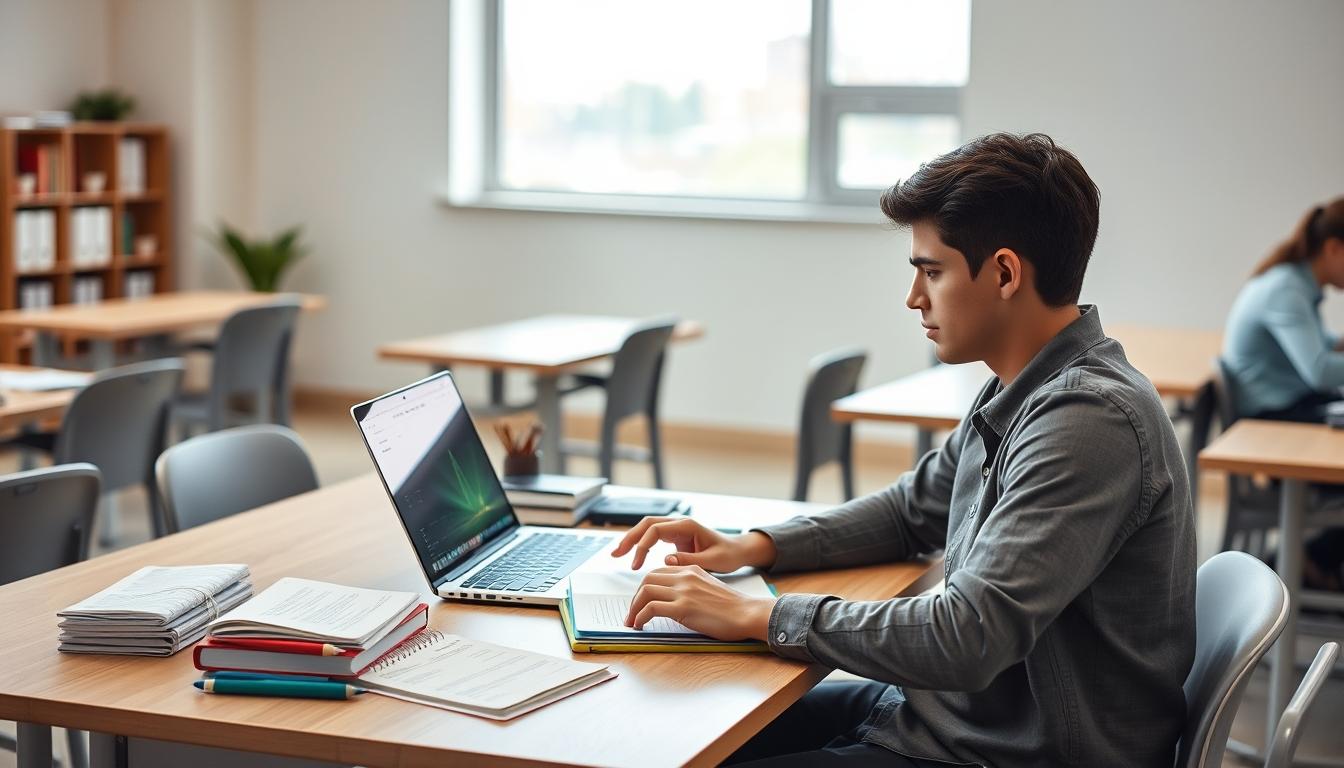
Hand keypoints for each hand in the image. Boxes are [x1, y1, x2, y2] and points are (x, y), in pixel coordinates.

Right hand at [609, 516, 776, 571]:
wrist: (737, 551)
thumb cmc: (728, 555)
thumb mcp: (712, 561)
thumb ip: (689, 560)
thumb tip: (666, 560)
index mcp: (687, 525)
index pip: (655, 529)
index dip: (642, 545)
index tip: (635, 563)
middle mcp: (679, 524)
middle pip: (646, 524)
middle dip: (629, 538)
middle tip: (616, 554)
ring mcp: (676, 529)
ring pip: (647, 529)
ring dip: (631, 540)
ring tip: (617, 554)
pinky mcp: (675, 538)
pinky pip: (653, 537)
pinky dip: (640, 545)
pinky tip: (632, 555)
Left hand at [625, 565, 775, 640]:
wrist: (747, 613)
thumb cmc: (732, 607)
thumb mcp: (708, 588)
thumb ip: (690, 588)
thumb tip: (671, 600)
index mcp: (691, 569)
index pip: (657, 572)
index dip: (645, 587)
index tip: (641, 601)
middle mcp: (685, 576)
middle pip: (647, 579)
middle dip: (635, 597)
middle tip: (632, 613)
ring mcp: (684, 591)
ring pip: (645, 592)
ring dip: (634, 608)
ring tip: (632, 621)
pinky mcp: (683, 607)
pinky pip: (651, 608)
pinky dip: (640, 617)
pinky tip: (640, 625)